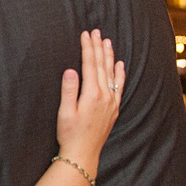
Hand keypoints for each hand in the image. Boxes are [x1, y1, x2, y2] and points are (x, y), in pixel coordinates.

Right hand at [55, 29, 123, 179]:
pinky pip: (119, 86)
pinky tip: (120, 64)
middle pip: (102, 65)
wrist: (83, 154)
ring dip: (109, 56)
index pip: (90, 64)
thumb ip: (69, 90)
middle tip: (96, 31)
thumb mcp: (65, 112)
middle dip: (98, 47)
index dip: (87, 48)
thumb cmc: (70, 134)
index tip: (85, 34)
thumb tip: (71, 70)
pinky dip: (120, 73)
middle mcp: (105, 96)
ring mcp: (111, 102)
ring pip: (112, 73)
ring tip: (107, 41)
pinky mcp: (114, 108)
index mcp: (91, 94)